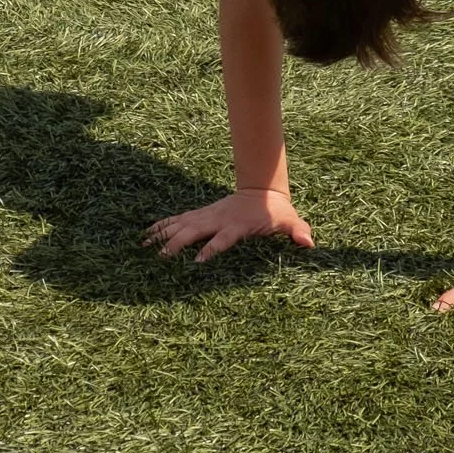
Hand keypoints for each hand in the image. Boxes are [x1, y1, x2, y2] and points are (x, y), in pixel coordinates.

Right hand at [143, 190, 313, 263]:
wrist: (262, 190)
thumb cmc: (275, 211)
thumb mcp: (289, 220)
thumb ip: (297, 231)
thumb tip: (309, 242)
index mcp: (237, 225)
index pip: (223, 238)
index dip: (212, 249)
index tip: (199, 262)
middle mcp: (218, 219)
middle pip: (194, 230)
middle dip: (178, 244)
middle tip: (162, 258)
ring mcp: (207, 215)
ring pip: (181, 224)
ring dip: (163, 234)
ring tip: (144, 246)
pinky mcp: (201, 215)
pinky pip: (178, 219)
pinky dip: (163, 225)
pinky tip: (147, 233)